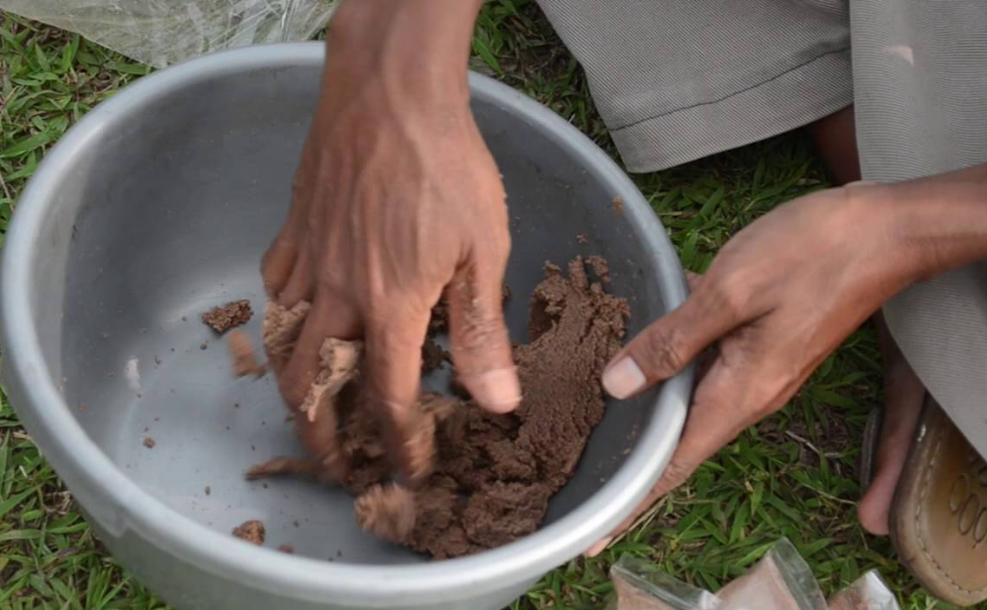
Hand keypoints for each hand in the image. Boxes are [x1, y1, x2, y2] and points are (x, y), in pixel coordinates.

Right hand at [260, 0, 517, 485]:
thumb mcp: (484, 251)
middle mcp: (338, 293)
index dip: (401, 442)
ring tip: (307, 407)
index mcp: (390, 306)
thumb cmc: (446, 165)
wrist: (391, 92)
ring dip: (293, 386)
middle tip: (336, 464)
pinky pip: (276, 285)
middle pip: (314, 384)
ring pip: (283, 341)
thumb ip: (482, 331)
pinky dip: (282, 315)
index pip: (390, 397)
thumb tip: (497, 402)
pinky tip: (297, 314)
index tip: (409, 470)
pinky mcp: (293, 226)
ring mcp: (308, 259)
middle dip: (323, 435)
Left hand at [588, 184, 918, 554]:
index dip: (633, 500)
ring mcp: (762, 370)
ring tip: (599, 400)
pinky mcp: (766, 344)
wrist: (888, 231)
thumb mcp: (729, 291)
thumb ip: (671, 340)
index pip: (675, 464)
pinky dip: (676, 355)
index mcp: (742, 393)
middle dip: (632, 451)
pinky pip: (710, 362)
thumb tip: (617, 384)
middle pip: (679, 436)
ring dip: (651, 399)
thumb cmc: (815, 254)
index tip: (593, 536)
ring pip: (692, 396)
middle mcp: (752, 393)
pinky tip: (647, 328)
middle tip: (578, 460)